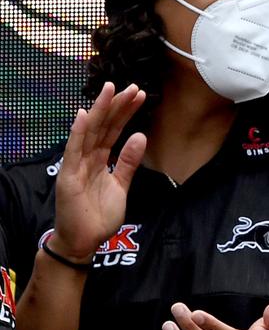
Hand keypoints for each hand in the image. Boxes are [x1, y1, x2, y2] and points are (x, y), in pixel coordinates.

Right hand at [51, 82, 146, 260]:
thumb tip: (140, 136)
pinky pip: (74, 151)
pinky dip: (79, 133)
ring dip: (100, 111)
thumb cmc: (99, 215)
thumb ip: (128, 161)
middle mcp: (86, 158)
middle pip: (103, 126)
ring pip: (90, 133)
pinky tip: (85, 115)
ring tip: (111, 90)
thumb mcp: (121, 184)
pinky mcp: (68, 177)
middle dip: (117, 106)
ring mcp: (76, 166)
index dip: (125, 112)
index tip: (139, 95)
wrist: (84, 242)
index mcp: (98, 159)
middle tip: (132, 87)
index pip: (113, 130)